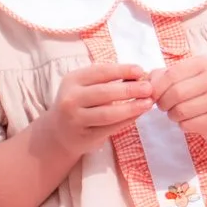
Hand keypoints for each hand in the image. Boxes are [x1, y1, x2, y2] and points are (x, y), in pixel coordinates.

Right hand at [38, 62, 153, 156]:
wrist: (58, 132)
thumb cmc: (78, 103)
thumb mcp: (84, 86)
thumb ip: (106, 80)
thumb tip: (138, 75)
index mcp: (72, 80)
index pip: (100, 72)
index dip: (122, 70)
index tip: (140, 71)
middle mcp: (70, 99)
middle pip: (104, 93)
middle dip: (129, 90)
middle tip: (149, 88)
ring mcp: (76, 119)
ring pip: (108, 113)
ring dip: (131, 107)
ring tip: (148, 103)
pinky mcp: (84, 137)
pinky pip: (110, 128)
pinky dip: (127, 121)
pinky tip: (138, 115)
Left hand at [149, 55, 206, 144]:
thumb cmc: (202, 91)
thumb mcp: (188, 76)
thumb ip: (164, 76)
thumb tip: (145, 82)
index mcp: (206, 63)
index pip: (172, 74)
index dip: (157, 87)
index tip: (153, 95)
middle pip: (176, 93)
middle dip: (163, 103)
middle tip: (163, 106)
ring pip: (181, 111)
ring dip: (172, 115)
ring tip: (176, 113)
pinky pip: (188, 124)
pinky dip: (182, 124)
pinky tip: (188, 120)